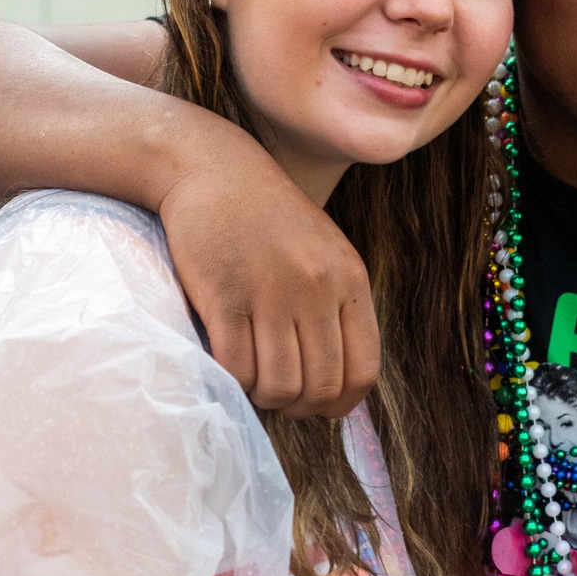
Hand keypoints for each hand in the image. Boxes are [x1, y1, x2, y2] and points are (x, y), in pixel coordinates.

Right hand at [157, 134, 379, 414]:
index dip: (341, 403)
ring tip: (251, 378)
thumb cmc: (268, 218)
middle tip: (276, 395)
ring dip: (262, 396)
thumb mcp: (323, 253)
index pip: (363, 370)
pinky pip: (235, 367)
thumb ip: (337, 306)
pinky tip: (226, 363)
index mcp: (349, 279)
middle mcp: (317, 288)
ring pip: (278, 385)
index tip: (318, 405)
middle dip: (298, 405)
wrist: (213, 169)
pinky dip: (231, 379)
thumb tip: (337, 382)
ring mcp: (271, 292)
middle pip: (320, 385)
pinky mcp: (225, 295)